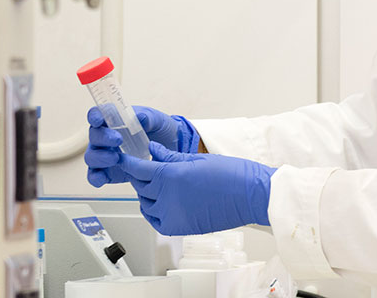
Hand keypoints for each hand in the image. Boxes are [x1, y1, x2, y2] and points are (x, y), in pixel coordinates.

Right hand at [85, 105, 199, 186]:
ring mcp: (104, 155)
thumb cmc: (158, 130)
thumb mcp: (157, 121)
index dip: (95, 115)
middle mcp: (104, 137)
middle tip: (118, 140)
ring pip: (91, 156)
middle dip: (103, 137)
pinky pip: (95, 176)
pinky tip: (102, 179)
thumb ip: (148, 118)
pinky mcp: (108, 172)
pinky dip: (95, 178)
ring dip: (100, 157)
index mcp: (113, 119)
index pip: (98, 114)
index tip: (98, 119)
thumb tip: (139, 117)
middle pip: (94, 136)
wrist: (169, 150)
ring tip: (116, 158)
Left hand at [119, 142, 275, 235]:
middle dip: (140, 176)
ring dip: (146, 194)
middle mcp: (167, 196)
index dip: (129, 163)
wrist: (252, 196)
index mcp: (171, 175)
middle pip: (140, 186)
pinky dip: (153, 212)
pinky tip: (161, 203)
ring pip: (145, 204)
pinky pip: (156, 220)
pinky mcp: (179, 227)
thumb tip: (153, 150)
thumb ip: (171, 157)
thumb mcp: (199, 159)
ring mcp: (172, 214)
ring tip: (157, 185)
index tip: (124, 159)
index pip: (139, 169)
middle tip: (145, 169)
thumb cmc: (233, 174)